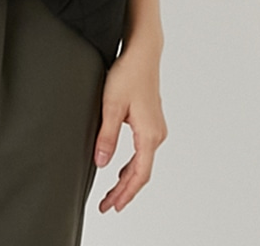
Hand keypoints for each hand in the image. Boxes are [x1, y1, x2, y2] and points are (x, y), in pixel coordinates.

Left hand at [93, 39, 166, 212]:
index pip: (138, 175)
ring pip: (143, 163)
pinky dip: (132, 165)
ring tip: (111, 193)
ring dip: (127, 179)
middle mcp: (157, 135)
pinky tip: (120, 168)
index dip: (124, 193)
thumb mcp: (111, 106)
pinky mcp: (151, 121)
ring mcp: (156, 128)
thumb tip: (102, 163)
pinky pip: (143, 152)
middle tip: (107, 205)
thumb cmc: (128, 74)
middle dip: (124, 191)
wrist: (142, 53)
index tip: (110, 206)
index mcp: (149, 135)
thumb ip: (107, 136)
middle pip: (141, 173)